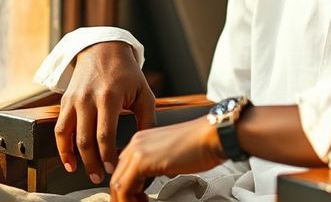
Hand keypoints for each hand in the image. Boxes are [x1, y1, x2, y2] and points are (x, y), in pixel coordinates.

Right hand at [55, 41, 155, 183]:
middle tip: (99, 177)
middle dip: (92, 163)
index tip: (113, 169)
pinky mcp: (65, 101)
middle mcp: (88, 99)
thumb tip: (147, 145)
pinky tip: (69, 160)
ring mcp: (74, 100)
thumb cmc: (127, 73)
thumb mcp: (143, 92)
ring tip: (83, 172)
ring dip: (74, 158)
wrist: (103, 50)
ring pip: (69, 136)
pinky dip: (61, 147)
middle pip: (86, 140)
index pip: (105, 135)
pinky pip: (59, 129)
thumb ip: (147, 119)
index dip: (108, 156)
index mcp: (110, 97)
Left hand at [109, 117, 224, 201]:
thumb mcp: (172, 156)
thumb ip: (158, 164)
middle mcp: (137, 142)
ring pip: (117, 184)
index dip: (127, 188)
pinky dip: (129, 201)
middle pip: (117, 176)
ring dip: (125, 200)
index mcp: (143, 139)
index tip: (137, 199)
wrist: (213, 136)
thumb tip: (152, 180)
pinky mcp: (142, 160)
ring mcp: (138, 150)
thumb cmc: (201, 145)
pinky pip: (124, 188)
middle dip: (123, 197)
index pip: (123, 168)